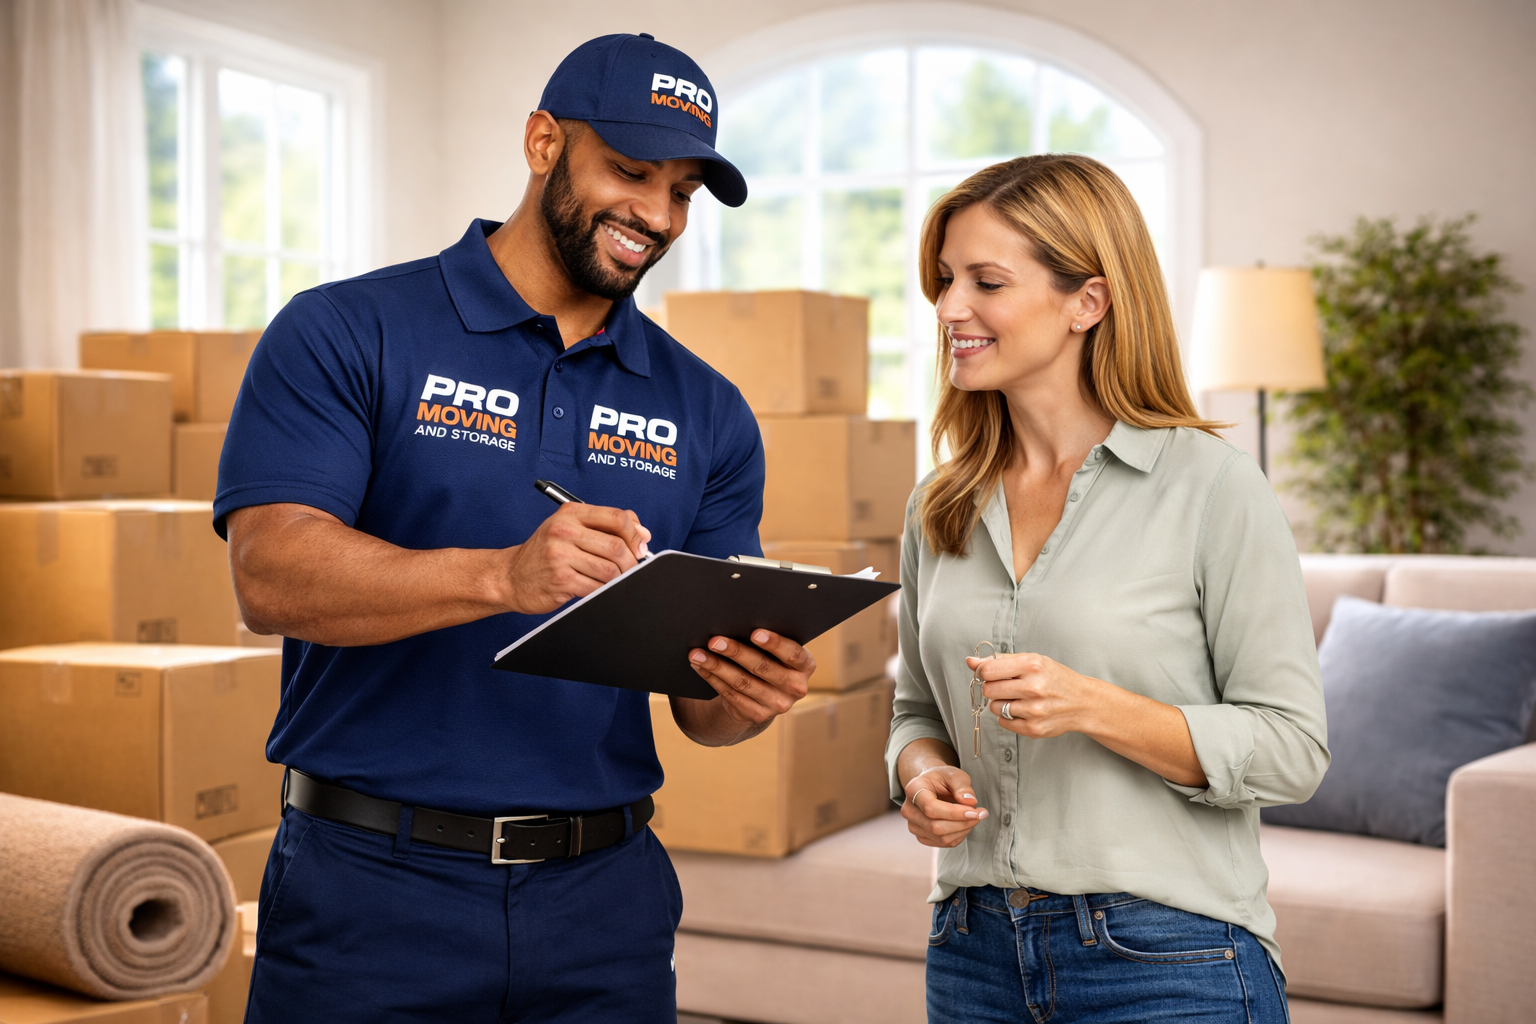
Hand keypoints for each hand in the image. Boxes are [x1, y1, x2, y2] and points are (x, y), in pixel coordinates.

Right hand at [501, 503, 650, 613]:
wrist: (510, 576)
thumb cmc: (545, 552)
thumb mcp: (571, 527)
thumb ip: (606, 525)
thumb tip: (643, 534)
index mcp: (571, 513)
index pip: (617, 517)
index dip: (635, 533)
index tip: (640, 546)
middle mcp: (564, 531)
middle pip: (616, 546)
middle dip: (631, 561)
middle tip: (631, 568)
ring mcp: (560, 556)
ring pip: (609, 569)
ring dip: (619, 578)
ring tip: (615, 580)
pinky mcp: (561, 580)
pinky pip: (596, 587)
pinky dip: (604, 590)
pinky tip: (598, 588)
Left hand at [687, 629, 813, 730]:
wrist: (765, 695)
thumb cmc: (770, 658)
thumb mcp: (778, 652)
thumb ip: (767, 640)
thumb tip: (736, 621)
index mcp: (805, 666)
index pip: (793, 654)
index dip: (775, 643)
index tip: (754, 632)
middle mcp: (796, 688)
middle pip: (763, 668)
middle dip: (736, 652)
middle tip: (714, 641)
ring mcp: (777, 705)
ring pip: (742, 682)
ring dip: (716, 666)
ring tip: (697, 653)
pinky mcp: (757, 715)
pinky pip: (731, 695)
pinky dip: (712, 678)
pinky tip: (700, 666)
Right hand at [902, 764, 987, 847]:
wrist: (932, 785)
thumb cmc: (943, 779)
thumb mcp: (954, 774)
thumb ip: (962, 786)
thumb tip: (969, 802)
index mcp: (913, 789)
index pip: (931, 808)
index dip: (954, 813)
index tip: (974, 811)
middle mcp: (909, 810)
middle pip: (936, 827)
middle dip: (963, 823)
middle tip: (981, 814)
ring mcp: (913, 826)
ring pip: (941, 838)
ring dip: (963, 830)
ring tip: (974, 817)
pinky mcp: (922, 836)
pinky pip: (944, 843)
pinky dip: (959, 835)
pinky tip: (964, 823)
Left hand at [968, 652, 1105, 738]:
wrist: (1083, 702)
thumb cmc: (1055, 678)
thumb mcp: (1032, 661)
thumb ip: (1000, 661)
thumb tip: (971, 661)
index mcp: (1032, 665)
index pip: (988, 671)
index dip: (984, 673)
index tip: (990, 674)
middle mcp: (1034, 688)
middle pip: (989, 690)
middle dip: (994, 688)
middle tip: (1008, 687)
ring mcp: (1034, 710)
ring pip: (995, 707)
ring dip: (1001, 703)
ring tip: (1019, 699)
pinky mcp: (1034, 729)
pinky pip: (1003, 723)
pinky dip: (1009, 717)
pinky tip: (1024, 710)